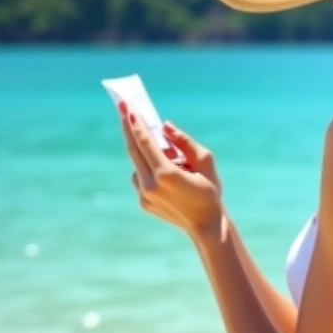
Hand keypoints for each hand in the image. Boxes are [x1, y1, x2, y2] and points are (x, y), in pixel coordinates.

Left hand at [120, 103, 223, 240]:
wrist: (206, 224)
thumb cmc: (210, 189)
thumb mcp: (205, 161)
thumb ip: (184, 141)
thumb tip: (165, 127)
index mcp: (167, 174)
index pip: (145, 142)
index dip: (136, 123)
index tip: (127, 107)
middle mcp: (150, 185)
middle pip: (134, 150)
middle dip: (128, 129)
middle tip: (123, 109)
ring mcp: (144, 196)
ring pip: (137, 164)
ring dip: (144, 152)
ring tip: (167, 154)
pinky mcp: (143, 203)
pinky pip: (140, 177)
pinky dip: (148, 168)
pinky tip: (167, 174)